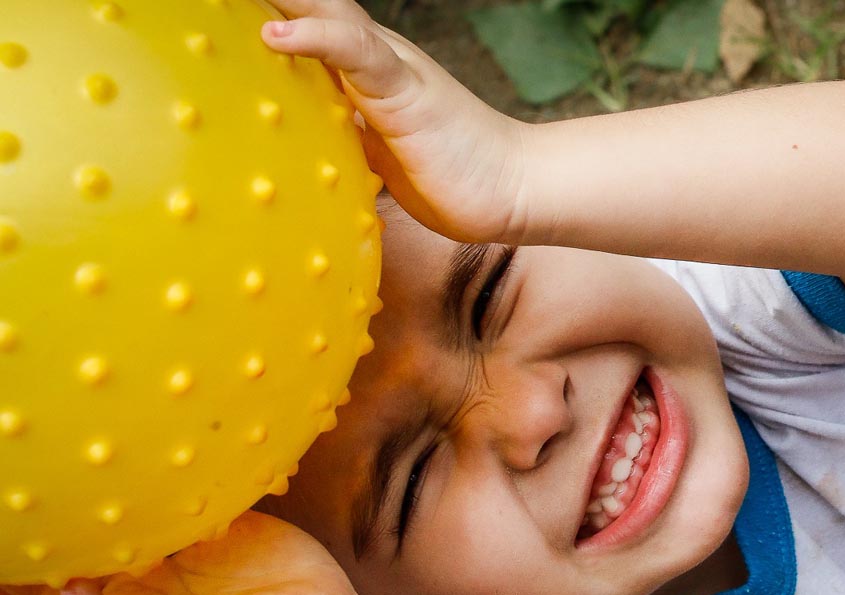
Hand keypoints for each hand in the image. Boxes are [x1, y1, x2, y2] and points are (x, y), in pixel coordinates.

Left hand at [261, 0, 529, 243]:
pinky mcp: (406, 90)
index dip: (253, 13)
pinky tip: (275, 33)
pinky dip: (316, 38)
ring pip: (324, 11)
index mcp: (354, 71)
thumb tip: (285, 164)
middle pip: (303, 5)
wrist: (512, 187)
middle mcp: (367, 57)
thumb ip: (333, 145)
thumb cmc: (449, 177)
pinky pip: (358, 54)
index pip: (293, 27)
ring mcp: (388, 68)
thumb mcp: (373, 159)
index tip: (194, 14)